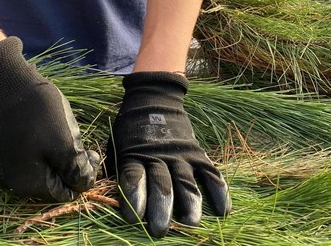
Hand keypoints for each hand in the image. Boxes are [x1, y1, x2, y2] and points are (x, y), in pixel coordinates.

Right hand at [0, 37, 98, 201]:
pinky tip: (48, 127)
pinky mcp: (3, 148)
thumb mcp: (65, 143)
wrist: (4, 81)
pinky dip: (45, 145)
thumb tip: (84, 186)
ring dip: (60, 153)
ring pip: (44, 166)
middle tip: (80, 139)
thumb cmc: (37, 112)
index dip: (83, 176)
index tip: (91, 152)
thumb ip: (75, 170)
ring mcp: (5, 164)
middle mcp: (12, 180)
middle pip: (54, 181)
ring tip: (65, 130)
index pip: (65, 193)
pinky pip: (31, 155)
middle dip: (71, 164)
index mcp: (28, 184)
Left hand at [106, 72, 230, 237]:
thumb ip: (117, 171)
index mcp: (135, 155)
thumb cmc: (131, 132)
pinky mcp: (197, 153)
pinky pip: (211, 173)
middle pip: (162, 184)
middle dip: (161, 208)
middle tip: (160, 230)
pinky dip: (218, 191)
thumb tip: (108, 201)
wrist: (155, 99)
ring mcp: (181, 155)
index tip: (132, 217)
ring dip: (190, 204)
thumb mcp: (116, 146)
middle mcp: (159, 156)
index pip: (134, 177)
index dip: (134, 197)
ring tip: (191, 223)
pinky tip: (222, 211)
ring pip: (187, 181)